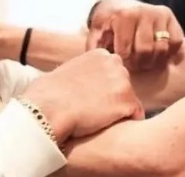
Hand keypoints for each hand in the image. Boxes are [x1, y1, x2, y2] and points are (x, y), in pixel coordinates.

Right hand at [20, 48, 143, 140]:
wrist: (47, 110)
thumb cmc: (47, 95)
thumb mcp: (66, 71)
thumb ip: (83, 71)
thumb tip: (80, 80)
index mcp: (101, 55)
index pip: (113, 73)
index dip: (104, 89)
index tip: (92, 100)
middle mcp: (115, 63)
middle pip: (123, 85)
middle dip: (114, 98)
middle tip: (97, 112)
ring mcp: (123, 81)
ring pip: (130, 101)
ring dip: (119, 112)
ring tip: (101, 121)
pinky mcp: (128, 101)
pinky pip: (137, 115)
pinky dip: (127, 123)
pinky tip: (111, 128)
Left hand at [86, 0, 183, 70]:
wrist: (118, 5)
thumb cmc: (106, 24)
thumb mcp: (96, 33)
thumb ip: (95, 49)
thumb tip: (100, 66)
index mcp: (123, 16)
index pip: (126, 51)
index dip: (123, 64)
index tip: (120, 64)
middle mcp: (144, 12)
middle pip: (145, 51)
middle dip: (139, 64)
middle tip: (133, 65)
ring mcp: (159, 13)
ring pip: (162, 49)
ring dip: (153, 61)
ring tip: (143, 62)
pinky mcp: (170, 17)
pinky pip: (176, 42)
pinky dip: (168, 53)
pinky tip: (156, 54)